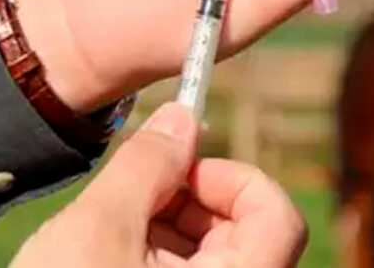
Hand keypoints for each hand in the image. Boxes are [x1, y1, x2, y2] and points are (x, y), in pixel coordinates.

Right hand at [10, 103, 306, 267]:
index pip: (277, 215)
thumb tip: (180, 119)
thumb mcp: (95, 230)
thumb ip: (146, 167)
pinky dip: (157, 261)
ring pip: (217, 258)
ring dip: (170, 231)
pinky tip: (110, 258)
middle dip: (192, 202)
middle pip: (247, 233)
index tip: (179, 169)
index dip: (231, 179)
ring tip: (112, 234)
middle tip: (136, 196)